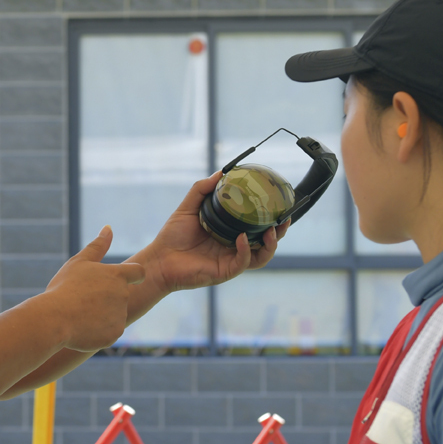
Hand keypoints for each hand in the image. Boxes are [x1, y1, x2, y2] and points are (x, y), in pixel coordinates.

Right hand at [44, 226, 145, 351]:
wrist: (54, 319)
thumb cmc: (64, 288)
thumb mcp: (79, 262)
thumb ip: (98, 245)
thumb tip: (109, 227)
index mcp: (117, 275)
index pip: (138, 272)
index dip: (133, 275)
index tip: (126, 278)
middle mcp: (124, 294)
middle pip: (120, 296)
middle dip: (107, 298)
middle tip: (83, 300)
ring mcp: (121, 316)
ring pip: (114, 315)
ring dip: (102, 315)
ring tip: (80, 315)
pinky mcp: (115, 334)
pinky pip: (109, 332)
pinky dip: (99, 331)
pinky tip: (82, 328)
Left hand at [137, 172, 288, 293]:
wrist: (158, 259)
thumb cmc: (172, 236)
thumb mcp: (188, 207)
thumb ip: (203, 189)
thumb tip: (221, 172)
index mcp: (230, 234)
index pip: (258, 228)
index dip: (272, 219)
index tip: (279, 205)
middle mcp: (234, 248)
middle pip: (266, 243)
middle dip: (280, 233)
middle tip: (284, 219)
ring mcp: (231, 261)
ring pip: (261, 257)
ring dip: (270, 245)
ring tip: (271, 231)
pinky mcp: (224, 271)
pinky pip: (243, 262)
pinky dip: (246, 250)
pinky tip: (242, 237)